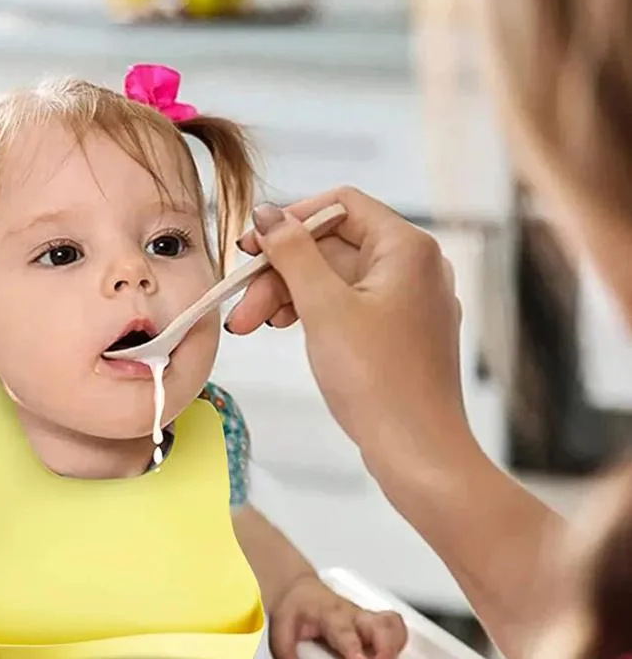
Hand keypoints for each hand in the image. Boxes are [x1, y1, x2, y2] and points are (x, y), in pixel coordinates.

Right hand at [228, 187, 478, 506]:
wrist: (417, 453)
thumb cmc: (379, 382)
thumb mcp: (324, 308)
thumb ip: (293, 253)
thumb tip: (269, 214)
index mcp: (407, 249)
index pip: (340, 206)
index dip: (290, 220)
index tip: (251, 246)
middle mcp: (414, 268)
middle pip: (333, 247)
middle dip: (280, 273)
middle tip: (241, 306)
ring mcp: (408, 303)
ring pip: (336, 280)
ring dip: (290, 296)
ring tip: (252, 326)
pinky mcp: (398, 334)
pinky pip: (349, 307)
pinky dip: (314, 314)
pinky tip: (285, 329)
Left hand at [268, 575, 406, 658]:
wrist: (302, 590)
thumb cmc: (296, 607)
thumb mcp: (282, 624)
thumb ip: (285, 649)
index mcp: (330, 613)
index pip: (345, 630)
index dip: (354, 646)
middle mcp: (352, 614)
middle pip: (379, 625)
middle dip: (385, 648)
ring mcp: (365, 618)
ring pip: (392, 624)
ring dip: (395, 645)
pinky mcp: (374, 624)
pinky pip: (395, 628)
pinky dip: (399, 643)